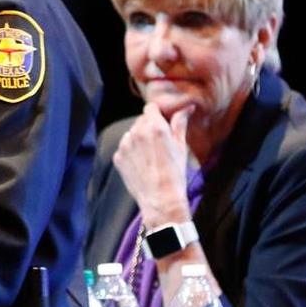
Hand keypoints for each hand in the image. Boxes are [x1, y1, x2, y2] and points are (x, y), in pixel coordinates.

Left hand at [113, 103, 193, 227]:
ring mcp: (125, 145)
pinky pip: (124, 148)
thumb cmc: (175, 173)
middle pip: (141, 120)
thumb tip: (188, 108)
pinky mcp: (118, 157)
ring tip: (151, 156)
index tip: (162, 121)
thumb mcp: (181, 146)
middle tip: (159, 142)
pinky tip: (142, 164)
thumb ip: (180, 124)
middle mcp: (137, 132)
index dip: (157, 113)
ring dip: (139, 138)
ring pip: (131, 133)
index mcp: (155, 127)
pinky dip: (131, 152)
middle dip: (149, 126)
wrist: (161, 199)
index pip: (151, 108)